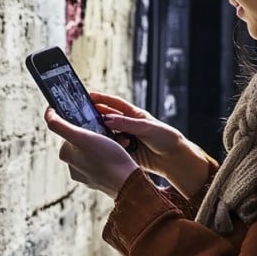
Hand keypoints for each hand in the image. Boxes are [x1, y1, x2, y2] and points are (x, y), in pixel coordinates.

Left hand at [44, 107, 138, 197]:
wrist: (128, 182)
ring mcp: (87, 174)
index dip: (81, 122)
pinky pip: (105, 159)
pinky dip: (112, 152)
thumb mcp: (81, 136)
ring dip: (107, 140)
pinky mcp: (101, 178)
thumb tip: (48, 114)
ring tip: (118, 140)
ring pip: (96, 148)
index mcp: (66, 156)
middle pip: (84, 138)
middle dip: (97, 131)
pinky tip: (121, 150)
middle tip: (109, 129)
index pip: (69, 130)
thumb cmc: (107, 158)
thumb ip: (60, 125)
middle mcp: (73, 167)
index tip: (92, 118)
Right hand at [89, 92, 212, 197]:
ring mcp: (126, 139)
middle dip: (96, 117)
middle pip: (107, 119)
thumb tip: (107, 119)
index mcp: (134, 115)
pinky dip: (108, 148)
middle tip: (83, 117)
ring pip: (108, 135)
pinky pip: (112, 149)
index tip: (88, 95)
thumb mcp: (147, 127)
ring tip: (97, 135)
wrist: (174, 160)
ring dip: (103, 135)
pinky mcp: (125, 152)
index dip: (102, 99)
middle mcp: (128, 126)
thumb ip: (127, 124)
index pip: (115, 103)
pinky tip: (105, 149)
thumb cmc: (165, 138)